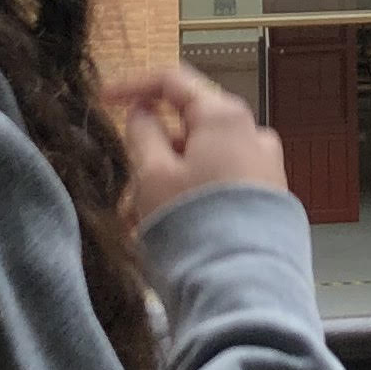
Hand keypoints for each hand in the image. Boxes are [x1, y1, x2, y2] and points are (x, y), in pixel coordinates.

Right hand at [105, 61, 286, 224]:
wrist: (245, 287)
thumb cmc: (192, 223)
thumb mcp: (152, 175)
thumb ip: (142, 133)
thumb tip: (143, 111)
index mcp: (225, 117)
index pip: (174, 82)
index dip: (133, 86)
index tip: (103, 100)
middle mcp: (252, 135)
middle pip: (187, 130)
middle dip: (150, 158)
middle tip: (123, 194)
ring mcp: (264, 168)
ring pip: (199, 164)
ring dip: (164, 186)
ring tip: (137, 228)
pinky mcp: (268, 201)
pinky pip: (218, 187)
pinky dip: (189, 201)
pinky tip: (167, 237)